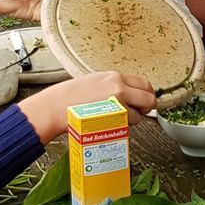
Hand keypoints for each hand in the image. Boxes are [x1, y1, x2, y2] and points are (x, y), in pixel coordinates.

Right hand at [17, 71, 154, 141]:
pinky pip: (128, 125)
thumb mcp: (93, 82)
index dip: (146, 94)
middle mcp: (119, 87)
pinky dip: (123, 127)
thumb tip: (127, 94)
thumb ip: (112, 86)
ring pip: (139, 114)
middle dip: (147, 107)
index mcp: (113, 77)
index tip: (143, 100)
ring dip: (133, 119)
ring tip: (116, 120)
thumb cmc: (69, 97)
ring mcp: (118, 103)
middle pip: (149, 98)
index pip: (143, 83)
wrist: (55, 107)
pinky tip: (110, 124)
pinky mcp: (114, 118)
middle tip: (139, 112)